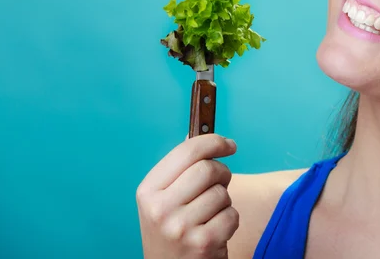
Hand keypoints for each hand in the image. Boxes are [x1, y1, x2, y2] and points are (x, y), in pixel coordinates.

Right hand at [136, 134, 238, 258]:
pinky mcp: (202, 243)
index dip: (213, 142)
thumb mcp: (163, 199)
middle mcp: (160, 208)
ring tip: (210, 214)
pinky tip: (215, 230)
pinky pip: (232, 215)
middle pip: (208, 169)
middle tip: (221, 183)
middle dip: (222, 173)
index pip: (186, 151)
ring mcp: (180, 228)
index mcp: (148, 191)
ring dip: (224, 202)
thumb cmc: (172, 231)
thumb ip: (179, 169)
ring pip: (222, 193)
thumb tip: (202, 134)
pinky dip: (230, 220)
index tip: (229, 145)